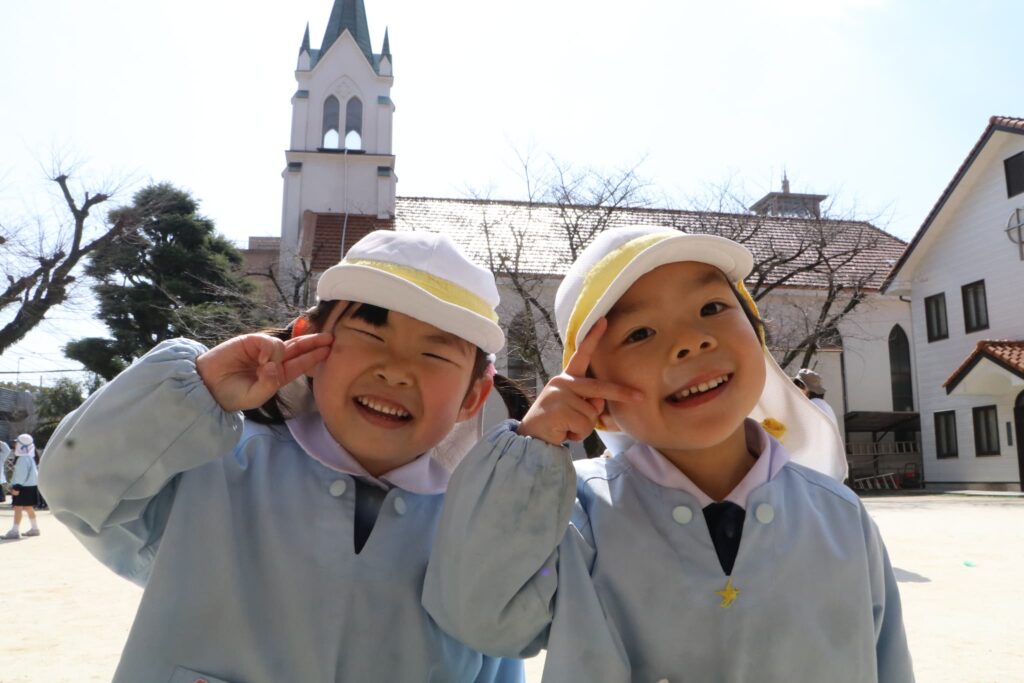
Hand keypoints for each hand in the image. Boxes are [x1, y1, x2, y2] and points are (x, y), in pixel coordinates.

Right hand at [196, 332, 332, 411]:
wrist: (207, 386)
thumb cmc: (231, 395)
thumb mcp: (255, 397)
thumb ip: (269, 385)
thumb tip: (274, 364)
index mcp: (277, 375)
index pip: (300, 364)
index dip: (314, 356)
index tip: (329, 349)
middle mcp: (272, 361)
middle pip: (298, 348)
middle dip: (314, 342)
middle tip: (331, 337)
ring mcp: (261, 350)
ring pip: (283, 345)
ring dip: (281, 354)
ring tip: (263, 366)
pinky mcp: (249, 341)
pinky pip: (267, 341)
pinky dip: (268, 349)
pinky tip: (260, 359)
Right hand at [518, 318, 641, 445]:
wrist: (531, 438)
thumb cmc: (557, 422)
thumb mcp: (574, 408)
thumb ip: (588, 401)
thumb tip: (600, 403)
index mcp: (567, 379)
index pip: (581, 355)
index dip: (593, 338)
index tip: (604, 320)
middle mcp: (562, 382)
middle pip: (598, 388)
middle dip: (621, 393)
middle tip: (639, 397)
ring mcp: (559, 395)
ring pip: (592, 414)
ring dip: (585, 427)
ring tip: (568, 428)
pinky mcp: (559, 411)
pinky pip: (584, 426)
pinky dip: (578, 435)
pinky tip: (564, 433)